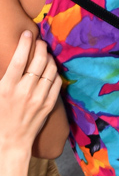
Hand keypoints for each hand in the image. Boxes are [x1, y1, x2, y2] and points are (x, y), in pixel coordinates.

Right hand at [0, 33, 60, 153]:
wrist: (9, 142)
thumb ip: (2, 77)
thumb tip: (10, 63)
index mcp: (7, 87)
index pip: (19, 59)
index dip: (25, 43)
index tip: (28, 33)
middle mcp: (24, 91)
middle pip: (39, 60)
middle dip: (41, 46)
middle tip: (39, 42)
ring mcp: (39, 98)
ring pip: (50, 69)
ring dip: (49, 58)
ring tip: (45, 55)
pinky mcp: (48, 104)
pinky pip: (56, 82)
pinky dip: (54, 72)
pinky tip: (50, 70)